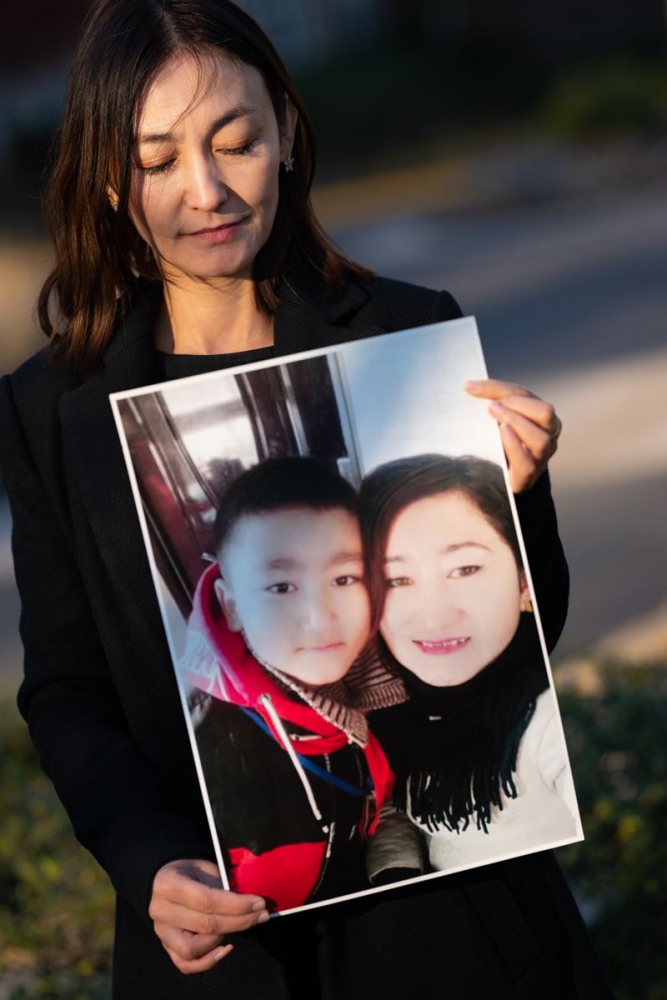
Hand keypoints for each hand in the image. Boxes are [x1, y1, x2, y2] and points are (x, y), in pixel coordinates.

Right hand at [149, 859, 268, 974]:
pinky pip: (185, 964)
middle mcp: (161, 911)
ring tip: (236, 926)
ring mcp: (161, 932)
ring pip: (192, 950)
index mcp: (169, 885)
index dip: (237, 905)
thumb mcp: (206, 869)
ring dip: (220, 941)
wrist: (167, 879)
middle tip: (261, 915)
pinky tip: (225, 949)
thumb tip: (252, 904)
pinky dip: (207, 961)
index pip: (207, 901)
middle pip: (206, 925)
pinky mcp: (166, 946)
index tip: (259, 903)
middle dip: (240, 921)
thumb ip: (223, 887)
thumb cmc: (192, 871)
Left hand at [466, 379, 561, 493]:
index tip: (475, 389)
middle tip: (491, 406)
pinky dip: (514, 445)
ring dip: (517, 423)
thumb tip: (469, 386)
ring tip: (495, 417)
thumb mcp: (499, 416)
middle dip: (516, 406)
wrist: (500, 475)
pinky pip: (527, 462)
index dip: (503, 390)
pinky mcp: (527, 476)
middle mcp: (548, 435)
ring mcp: (540, 457)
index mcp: (541, 416)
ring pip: (540, 439)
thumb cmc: (501, 440)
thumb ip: (491, 398)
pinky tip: (502, 434)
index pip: (527, 396)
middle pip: (545, 413)